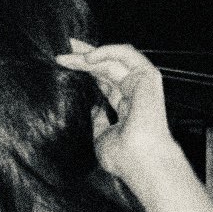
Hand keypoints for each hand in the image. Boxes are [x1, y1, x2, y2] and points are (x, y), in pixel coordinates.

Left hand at [56, 39, 178, 194]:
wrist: (139, 161)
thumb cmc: (123, 157)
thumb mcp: (102, 138)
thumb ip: (99, 121)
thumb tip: (95, 109)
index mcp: (128, 108)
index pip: (107, 82)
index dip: (88, 71)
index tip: (67, 64)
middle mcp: (135, 93)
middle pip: (108, 67)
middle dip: (86, 57)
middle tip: (66, 50)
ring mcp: (142, 84)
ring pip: (113, 60)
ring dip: (91, 54)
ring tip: (69, 55)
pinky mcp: (146, 76)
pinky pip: (125, 54)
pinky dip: (106, 51)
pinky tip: (86, 58)